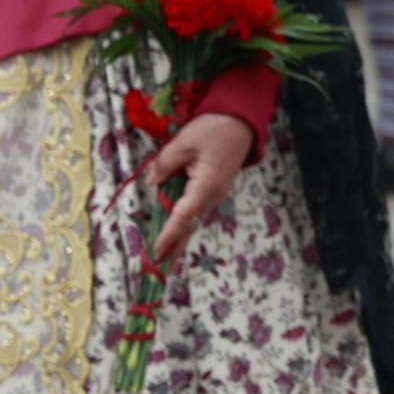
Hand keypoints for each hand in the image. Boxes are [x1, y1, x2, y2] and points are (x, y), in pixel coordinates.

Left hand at [148, 113, 253, 264]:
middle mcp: (213, 195)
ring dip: (179, 238)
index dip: (168, 235)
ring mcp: (215, 193)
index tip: (155, 252)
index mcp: (206, 185)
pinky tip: (175, 234)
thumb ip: (165, 164)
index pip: (183, 215)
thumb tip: (152, 182)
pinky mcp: (214, 188)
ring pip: (194, 219)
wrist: (241, 121)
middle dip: (175, 248)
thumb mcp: (184, 142)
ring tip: (165, 259)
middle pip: (190, 225)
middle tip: (161, 271)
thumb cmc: (214, 129)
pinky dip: (184, 224)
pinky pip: (196, 210)